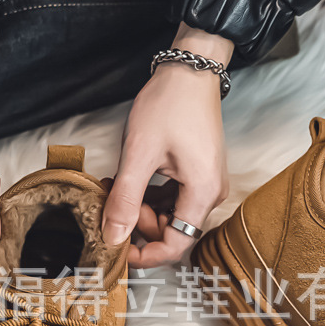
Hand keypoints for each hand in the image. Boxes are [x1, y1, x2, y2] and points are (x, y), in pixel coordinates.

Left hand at [102, 24, 232, 267]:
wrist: (190, 71)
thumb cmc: (170, 105)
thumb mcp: (139, 154)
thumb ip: (125, 200)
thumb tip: (113, 237)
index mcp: (202, 193)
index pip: (177, 244)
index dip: (147, 254)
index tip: (120, 248)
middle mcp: (211, 194)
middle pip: (174, 231)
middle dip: (140, 223)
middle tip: (114, 201)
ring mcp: (206, 183)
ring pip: (171, 215)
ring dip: (142, 209)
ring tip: (115, 186)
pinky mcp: (198, 174)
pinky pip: (174, 198)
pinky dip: (150, 196)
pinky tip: (129, 181)